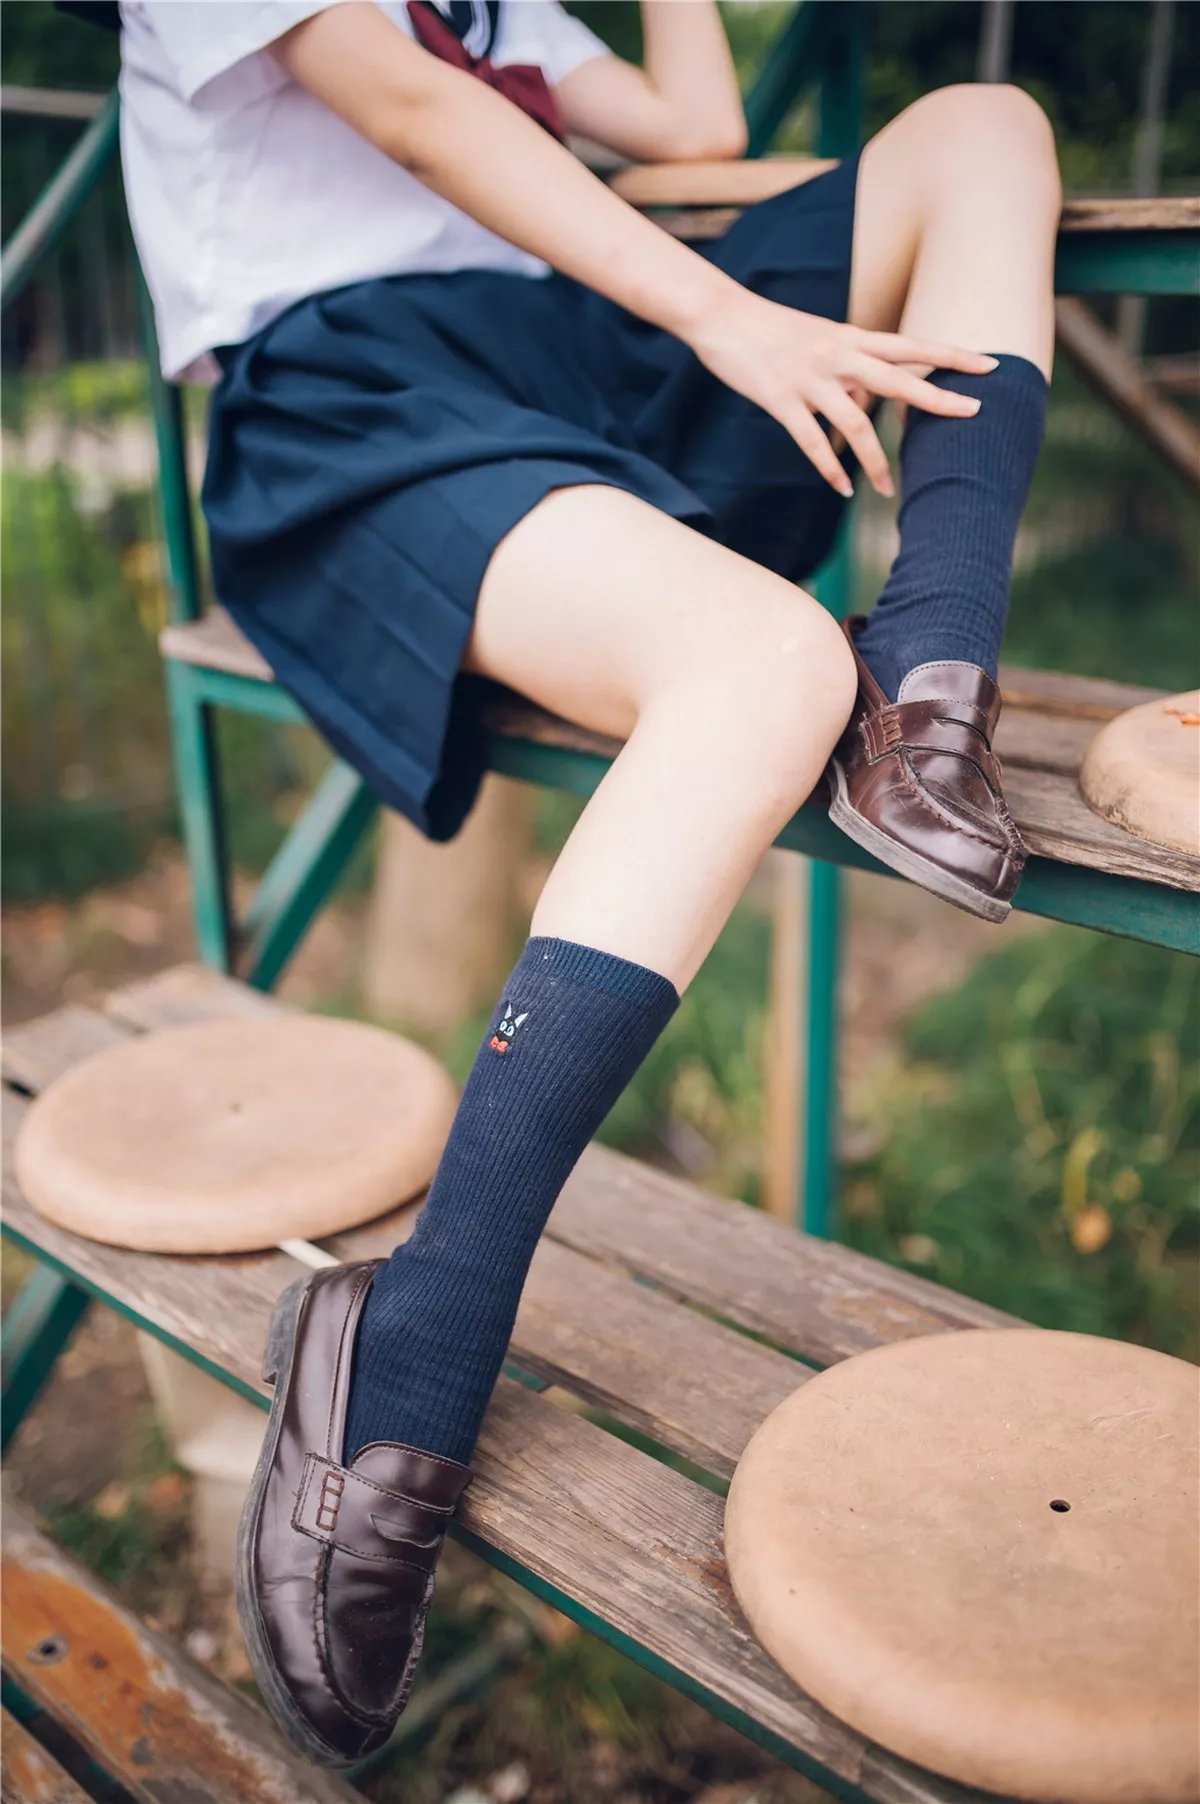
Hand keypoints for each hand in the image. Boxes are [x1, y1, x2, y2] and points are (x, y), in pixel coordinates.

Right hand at [685, 288, 996, 497]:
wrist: (721, 315)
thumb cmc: (771, 329)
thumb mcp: (819, 341)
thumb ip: (849, 369)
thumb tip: (868, 405)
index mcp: (850, 338)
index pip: (911, 345)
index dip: (951, 355)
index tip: (989, 365)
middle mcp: (837, 356)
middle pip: (898, 379)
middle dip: (937, 399)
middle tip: (974, 413)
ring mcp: (810, 378)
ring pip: (855, 423)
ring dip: (875, 462)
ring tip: (889, 491)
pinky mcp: (780, 398)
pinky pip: (811, 440)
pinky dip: (829, 468)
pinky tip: (841, 488)